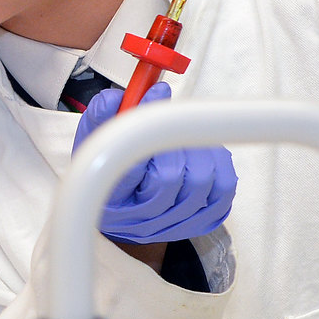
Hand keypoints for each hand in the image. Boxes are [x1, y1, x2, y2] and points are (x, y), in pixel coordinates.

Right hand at [72, 83, 237, 244]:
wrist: (126, 207)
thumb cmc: (111, 171)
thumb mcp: (95, 143)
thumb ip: (103, 118)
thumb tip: (116, 98)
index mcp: (111, 197)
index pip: (129, 166)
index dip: (144, 128)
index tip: (152, 96)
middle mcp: (141, 218)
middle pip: (169, 178)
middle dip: (171, 142)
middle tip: (166, 126)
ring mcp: (174, 222)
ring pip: (200, 181)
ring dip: (196, 150)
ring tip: (182, 140)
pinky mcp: (203, 220)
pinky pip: (224, 188)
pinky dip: (218, 163)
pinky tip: (201, 154)